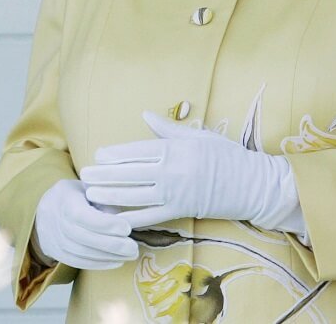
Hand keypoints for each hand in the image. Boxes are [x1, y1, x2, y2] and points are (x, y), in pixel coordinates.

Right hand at [33, 179, 137, 269]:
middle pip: (83, 237)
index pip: (82, 215)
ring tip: (129, 255)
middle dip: (111, 244)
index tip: (126, 228)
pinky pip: (78, 262)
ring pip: (81, 253)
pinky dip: (99, 264)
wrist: (44, 209)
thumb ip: (103, 199)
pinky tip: (116, 261)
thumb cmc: (74, 195)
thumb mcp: (87, 188)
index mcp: (64, 198)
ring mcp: (54, 238)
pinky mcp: (56, 253)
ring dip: (108, 256)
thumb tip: (123, 218)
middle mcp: (55, 220)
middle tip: (133, 248)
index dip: (104, 224)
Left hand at [80, 112, 301, 232]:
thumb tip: (144, 114)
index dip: (115, 155)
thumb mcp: (198, 136)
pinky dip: (132, 218)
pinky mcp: (181, 212)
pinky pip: (151, 217)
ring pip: (136, 196)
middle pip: (131, 174)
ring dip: (111, 196)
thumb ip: (168, 129)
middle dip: (105, 176)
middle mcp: (172, 172)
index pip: (138, 152)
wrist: (252, 185)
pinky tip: (115, 220)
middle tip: (84, 176)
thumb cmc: (226, 156)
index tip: (97, 156)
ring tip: (92, 195)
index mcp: (175, 150)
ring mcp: (175, 194)